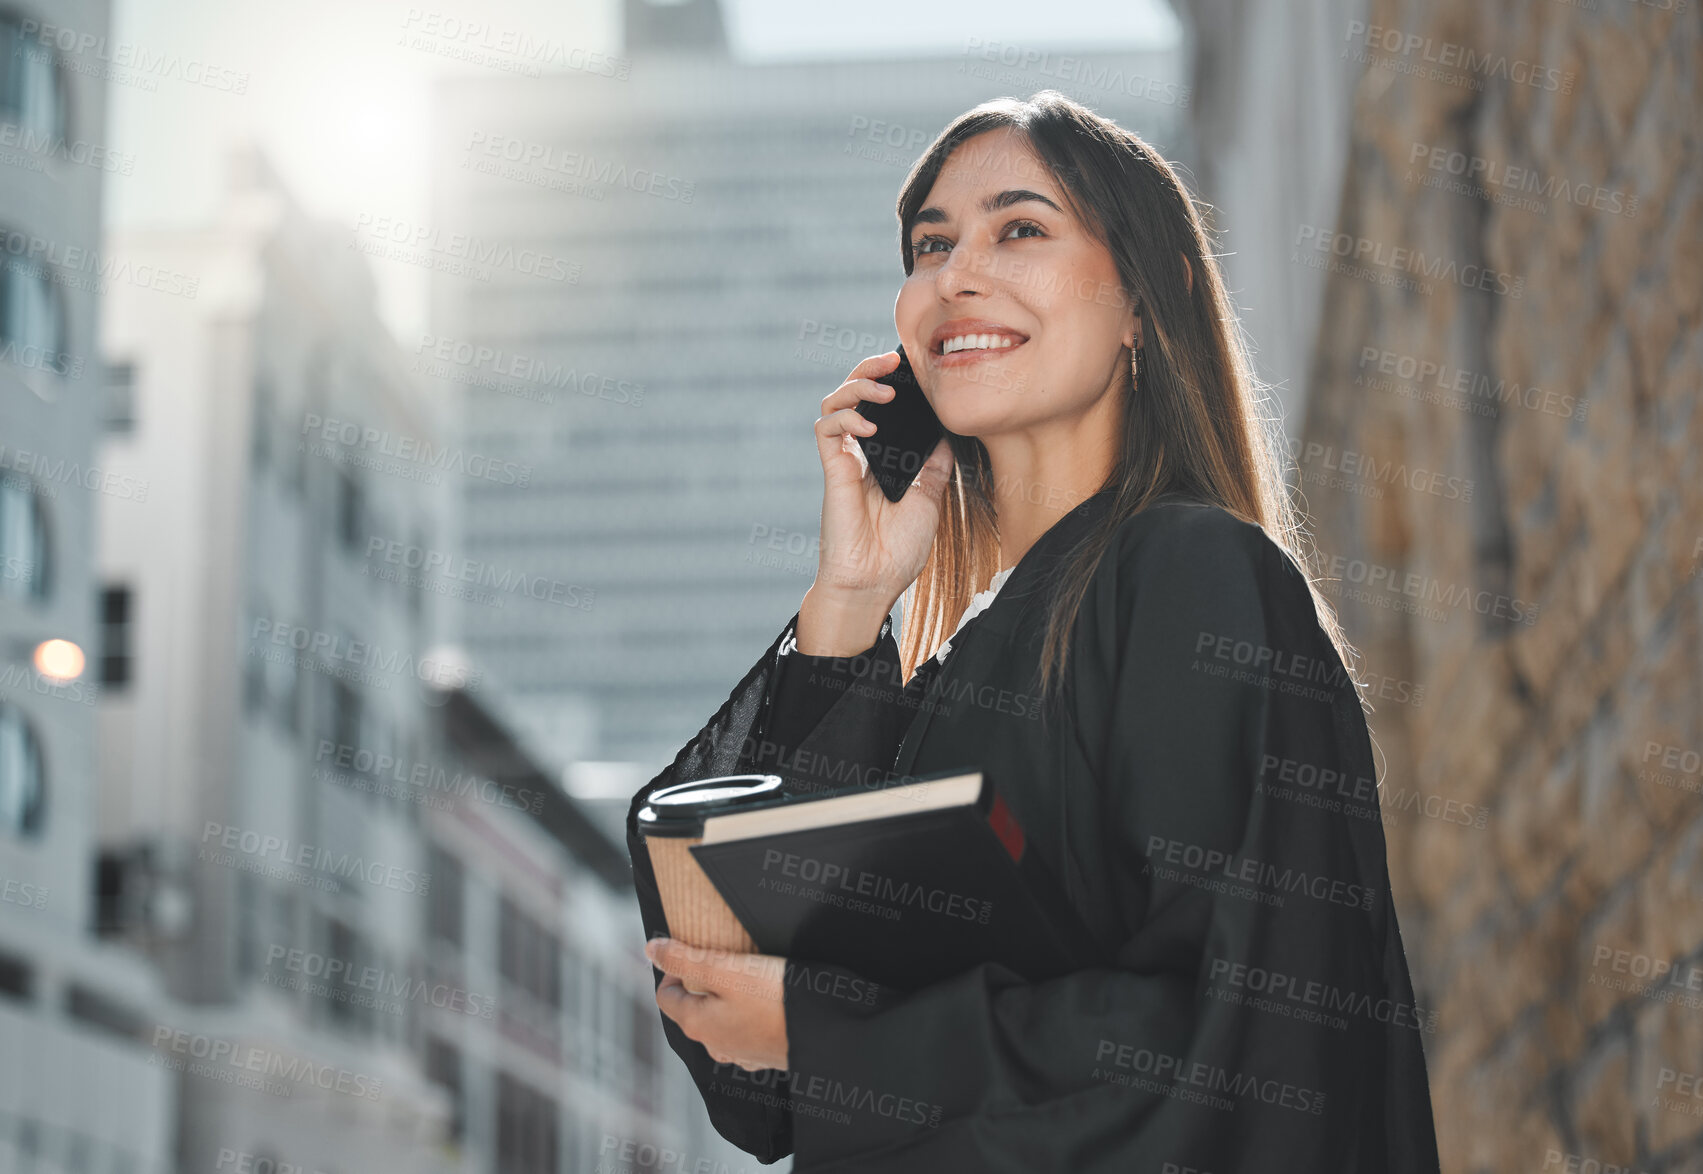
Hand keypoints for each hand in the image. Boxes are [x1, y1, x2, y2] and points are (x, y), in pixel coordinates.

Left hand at [646, 936, 789, 1071]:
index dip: (673, 970)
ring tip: (747, 977)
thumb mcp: (726, 969)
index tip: (694, 952)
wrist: (824, 1033)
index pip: (664, 996)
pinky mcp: (764, 1055)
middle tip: (723, 960)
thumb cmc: (775, 999)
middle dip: (700, 983)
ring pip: (719, 1021)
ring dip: (725, 1000)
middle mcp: (713, 1045)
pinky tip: (765, 1001)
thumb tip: (651, 950)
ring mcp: (740, 1054)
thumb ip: (684, 959)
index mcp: (697, 1024)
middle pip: (692, 1009)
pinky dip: (747, 1015)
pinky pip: (745, 1031)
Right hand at [801, 351, 954, 654]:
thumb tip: (949, 433)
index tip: (917, 372)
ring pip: (836, 403)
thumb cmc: (899, 551)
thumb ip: (935, 466)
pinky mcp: (832, 471)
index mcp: (885, 459)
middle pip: (855, 394)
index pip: (883, 407)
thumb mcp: (930, 501)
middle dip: (870, 370)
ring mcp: (845, 461)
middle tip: (892, 361)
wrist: (874, 585)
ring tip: (884, 388)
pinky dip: (846, 417)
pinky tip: (869, 423)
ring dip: (857, 386)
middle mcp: (862, 454)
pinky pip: (828, 429)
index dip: (894, 384)